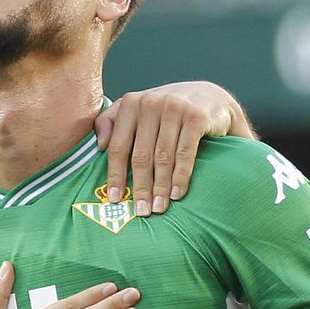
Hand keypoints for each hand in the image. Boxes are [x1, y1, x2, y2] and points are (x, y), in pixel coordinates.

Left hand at [96, 82, 252, 215]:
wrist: (209, 97)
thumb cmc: (166, 111)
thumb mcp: (137, 109)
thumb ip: (111, 121)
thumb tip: (100, 146)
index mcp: (131, 103)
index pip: (118, 146)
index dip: (115, 175)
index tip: (115, 199)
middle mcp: (150, 103)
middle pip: (141, 155)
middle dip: (141, 187)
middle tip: (141, 211)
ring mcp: (175, 108)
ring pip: (163, 157)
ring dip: (160, 186)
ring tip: (158, 207)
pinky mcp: (196, 116)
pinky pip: (185, 153)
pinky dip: (180, 176)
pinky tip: (176, 194)